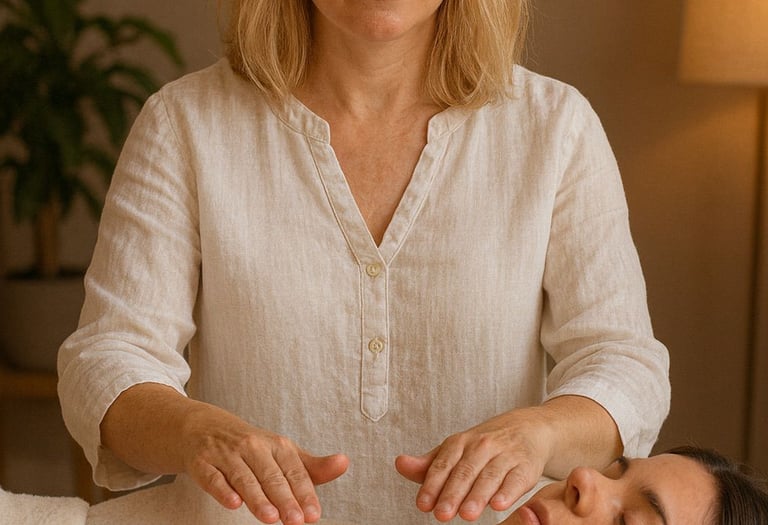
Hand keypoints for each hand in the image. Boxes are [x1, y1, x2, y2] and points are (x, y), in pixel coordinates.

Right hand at [180, 404, 347, 524]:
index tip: (313, 514)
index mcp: (276, 445)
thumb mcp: (282, 452)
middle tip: (297, 521)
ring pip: (244, 478)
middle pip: (272, 476)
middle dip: (285, 499)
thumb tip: (343, 463)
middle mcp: (253, 447)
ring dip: (258, 498)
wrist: (203, 427)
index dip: (305, 493)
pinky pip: (213, 477)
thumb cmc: (250, 446)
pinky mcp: (202, 462)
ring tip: (271, 518)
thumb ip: (312, 466)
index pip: (294, 471)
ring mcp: (226, 454)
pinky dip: (223, 490)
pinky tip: (233, 503)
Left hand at [395, 408, 553, 522]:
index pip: (442, 465)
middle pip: (464, 471)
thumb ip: (428, 464)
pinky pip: (516, 479)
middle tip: (442, 514)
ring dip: (477, 496)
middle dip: (452, 493)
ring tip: (467, 514)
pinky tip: (498, 505)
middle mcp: (482, 446)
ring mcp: (505, 454)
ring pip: (489, 476)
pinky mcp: (526, 465)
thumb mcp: (455, 450)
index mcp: (459, 442)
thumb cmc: (485, 445)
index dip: (432, 485)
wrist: (527, 428)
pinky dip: (508, 492)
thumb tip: (400, 464)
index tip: (423, 504)